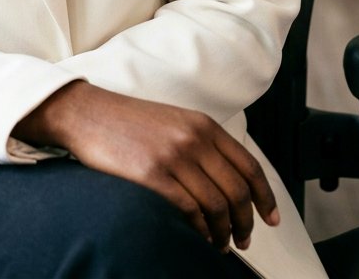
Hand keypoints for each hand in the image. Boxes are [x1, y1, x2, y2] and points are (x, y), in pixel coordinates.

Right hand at [16, 83, 278, 253]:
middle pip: (236, 191)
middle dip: (246, 222)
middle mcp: (193, 139)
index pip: (249, 166)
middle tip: (244, 239)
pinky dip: (200, 230)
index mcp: (203, 125)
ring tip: (220, 244)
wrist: (89, 114)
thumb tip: (229, 182)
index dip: (265, 197)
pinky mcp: (152, 175)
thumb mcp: (175, 121)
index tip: (270, 218)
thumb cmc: (129, 121)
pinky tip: (199, 236)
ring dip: (223, 233)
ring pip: (216, 206)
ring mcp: (174, 156)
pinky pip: (190, 211)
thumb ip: (203, 143)